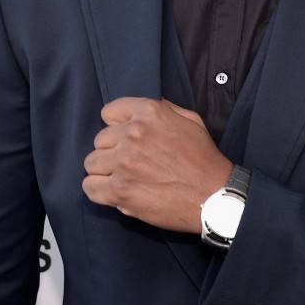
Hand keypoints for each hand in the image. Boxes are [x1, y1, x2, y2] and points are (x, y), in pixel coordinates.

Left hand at [82, 97, 232, 233]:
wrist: (214, 196)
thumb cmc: (204, 160)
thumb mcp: (191, 121)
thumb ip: (165, 109)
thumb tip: (141, 108)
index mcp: (149, 113)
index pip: (109, 112)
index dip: (117, 127)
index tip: (125, 139)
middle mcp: (133, 133)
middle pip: (99, 139)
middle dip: (112, 151)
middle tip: (129, 163)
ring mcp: (124, 162)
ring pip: (91, 162)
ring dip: (104, 171)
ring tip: (122, 178)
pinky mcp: (120, 190)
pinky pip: (90, 187)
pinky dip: (98, 191)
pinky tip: (113, 192)